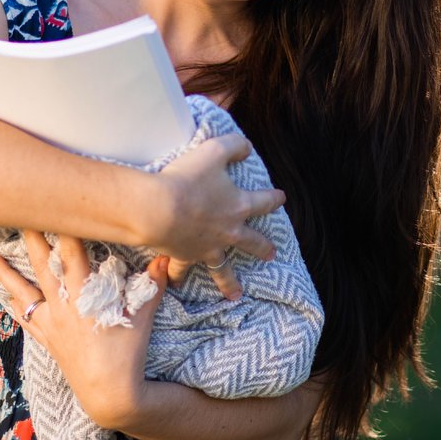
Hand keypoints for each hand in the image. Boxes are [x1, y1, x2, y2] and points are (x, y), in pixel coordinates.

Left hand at [0, 230, 168, 428]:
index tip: (54, 205)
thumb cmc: (129, 354)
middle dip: (30, 237)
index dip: (62, 227)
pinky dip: (14, 304)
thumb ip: (154, 283)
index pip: (71, 252)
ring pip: (24, 290)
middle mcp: (62, 305)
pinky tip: (6, 295)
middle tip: (16, 214)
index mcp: (84, 295)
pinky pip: (26, 318)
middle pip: (41, 264)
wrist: (110, 395)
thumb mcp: (144, 316)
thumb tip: (168, 254)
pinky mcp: (48, 339)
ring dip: (6, 272)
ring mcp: (52, 323)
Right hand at [150, 133, 285, 298]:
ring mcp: (207, 248)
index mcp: (238, 205)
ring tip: (236, 293)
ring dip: (230, 282)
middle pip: (251, 242)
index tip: (281, 198)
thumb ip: (234, 146)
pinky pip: (181, 270)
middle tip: (272, 254)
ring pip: (222, 269)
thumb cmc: (188, 178)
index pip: (264, 202)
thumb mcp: (214, 150)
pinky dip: (178, 277)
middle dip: (262, 248)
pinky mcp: (185, 256)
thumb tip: (247, 148)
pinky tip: (175, 284)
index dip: (274, 198)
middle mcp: (228, 231)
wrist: (159, 210)